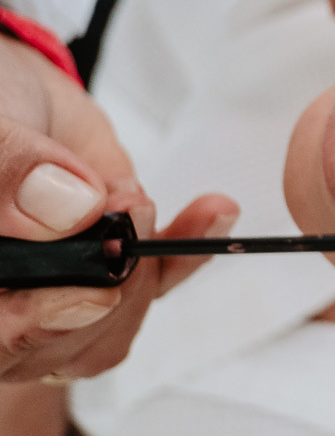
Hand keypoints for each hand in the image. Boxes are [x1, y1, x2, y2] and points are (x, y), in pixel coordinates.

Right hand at [0, 35, 238, 380]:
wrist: (16, 96)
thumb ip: (9, 171)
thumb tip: (73, 210)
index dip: (39, 325)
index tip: (96, 292)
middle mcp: (6, 304)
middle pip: (62, 339)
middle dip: (113, 279)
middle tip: (126, 204)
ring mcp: (54, 297)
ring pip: (113, 324)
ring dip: (148, 264)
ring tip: (135, 197)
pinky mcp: (108, 272)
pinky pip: (155, 284)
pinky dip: (187, 250)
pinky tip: (212, 214)